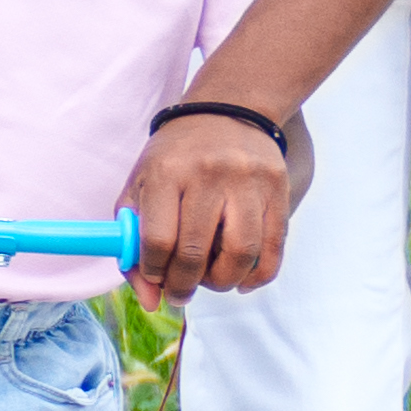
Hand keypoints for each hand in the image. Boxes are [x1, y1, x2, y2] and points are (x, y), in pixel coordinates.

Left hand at [125, 107, 295, 299]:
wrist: (227, 110)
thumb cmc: (175, 157)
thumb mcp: (140, 187)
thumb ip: (132, 244)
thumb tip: (150, 301)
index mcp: (166, 172)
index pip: (159, 240)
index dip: (155, 271)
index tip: (156, 278)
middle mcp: (209, 175)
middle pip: (197, 253)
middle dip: (184, 285)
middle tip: (181, 291)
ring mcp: (248, 181)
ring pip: (240, 255)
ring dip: (222, 282)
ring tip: (210, 280)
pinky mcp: (278, 188)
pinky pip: (273, 248)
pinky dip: (258, 275)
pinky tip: (242, 280)